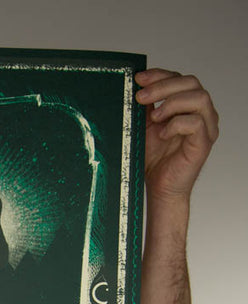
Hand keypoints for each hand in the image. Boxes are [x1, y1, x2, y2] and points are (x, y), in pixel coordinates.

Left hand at [135, 69, 218, 201]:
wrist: (159, 187)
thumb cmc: (154, 159)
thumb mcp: (145, 126)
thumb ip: (146, 106)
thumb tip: (136, 85)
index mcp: (188, 105)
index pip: (180, 79)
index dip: (160, 75)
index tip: (139, 79)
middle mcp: (201, 113)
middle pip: (191, 83)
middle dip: (163, 86)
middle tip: (141, 97)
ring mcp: (206, 127)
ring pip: (199, 97)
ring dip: (172, 103)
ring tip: (154, 118)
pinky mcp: (204, 143)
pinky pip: (196, 122)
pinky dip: (176, 124)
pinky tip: (162, 134)